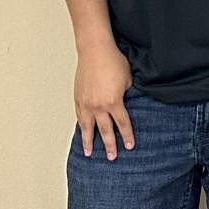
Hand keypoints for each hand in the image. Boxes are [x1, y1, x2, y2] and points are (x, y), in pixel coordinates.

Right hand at [74, 42, 134, 159]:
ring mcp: (86, 103)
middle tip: (111, 158)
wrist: (95, 50)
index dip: (126, 136)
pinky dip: (81, 126)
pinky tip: (82, 132)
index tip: (129, 146)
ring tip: (89, 153)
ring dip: (89, 141)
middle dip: (109, 145)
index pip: (122, 124)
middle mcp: (98, 106)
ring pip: (88, 127)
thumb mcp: (128, 79)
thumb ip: (127, 94)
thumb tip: (127, 102)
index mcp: (113, 102)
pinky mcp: (78, 98)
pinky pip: (80, 117)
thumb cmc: (113, 61)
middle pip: (105, 131)